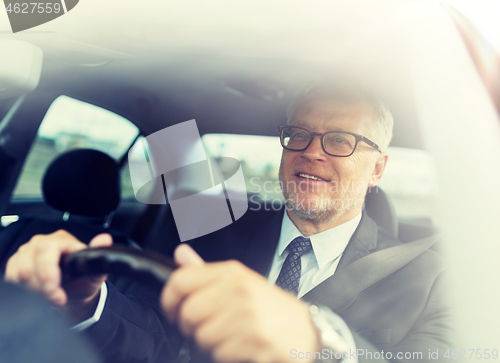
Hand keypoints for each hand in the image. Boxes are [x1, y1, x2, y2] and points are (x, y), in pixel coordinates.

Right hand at [4, 230, 111, 320]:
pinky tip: (38, 293)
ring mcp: (25, 252)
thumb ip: (98, 255)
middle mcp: (40, 242)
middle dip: (42, 289)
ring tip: (50, 296)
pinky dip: (24, 291)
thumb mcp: (96, 270)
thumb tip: (105, 239)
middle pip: (29, 266)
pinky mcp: (14, 263)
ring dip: (34, 292)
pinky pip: (11, 279)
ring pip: (19, 274)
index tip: (57, 295)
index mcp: (61, 239)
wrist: (73, 291)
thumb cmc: (83, 279)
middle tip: (57, 299)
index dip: (49, 275)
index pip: (46, 251)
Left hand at [161, 244, 318, 362]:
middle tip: (208, 328)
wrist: (308, 333)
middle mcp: (239, 290)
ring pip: (201, 336)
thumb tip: (180, 254)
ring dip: (210, 344)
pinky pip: (219, 354)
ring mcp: (248, 315)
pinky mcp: (256, 340)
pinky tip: (241, 347)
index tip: (173, 311)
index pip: (181, 280)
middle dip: (192, 328)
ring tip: (230, 337)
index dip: (168, 300)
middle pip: (188, 312)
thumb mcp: (241, 282)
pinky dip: (226, 356)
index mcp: (232, 273)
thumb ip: (206, 271)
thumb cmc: (271, 309)